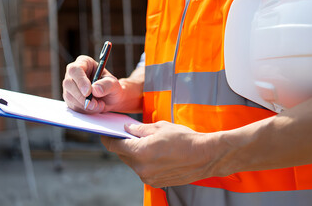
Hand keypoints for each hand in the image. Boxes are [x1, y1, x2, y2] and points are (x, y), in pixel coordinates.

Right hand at [63, 56, 124, 113]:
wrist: (110, 98)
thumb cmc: (111, 87)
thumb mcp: (114, 84)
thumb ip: (106, 85)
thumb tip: (95, 89)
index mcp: (84, 63)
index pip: (75, 69)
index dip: (80, 81)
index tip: (88, 92)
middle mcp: (73, 73)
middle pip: (69, 83)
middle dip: (82, 96)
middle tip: (95, 104)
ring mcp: (69, 85)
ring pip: (69, 96)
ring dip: (85, 104)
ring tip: (99, 105)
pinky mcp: (69, 97)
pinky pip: (72, 105)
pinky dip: (84, 109)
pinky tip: (94, 107)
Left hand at [101, 121, 221, 187]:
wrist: (206, 156)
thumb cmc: (185, 139)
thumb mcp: (160, 127)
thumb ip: (140, 129)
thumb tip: (128, 129)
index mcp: (140, 152)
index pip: (115, 146)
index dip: (107, 139)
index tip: (105, 134)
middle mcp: (142, 168)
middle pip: (123, 156)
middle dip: (123, 145)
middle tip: (126, 134)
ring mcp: (149, 178)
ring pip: (134, 164)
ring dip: (135, 154)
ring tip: (144, 143)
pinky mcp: (157, 183)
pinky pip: (144, 170)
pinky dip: (145, 162)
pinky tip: (154, 153)